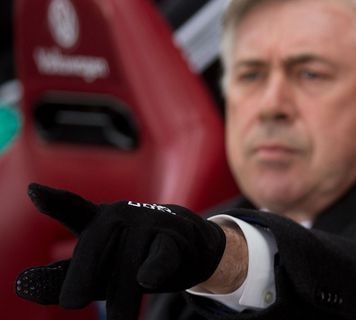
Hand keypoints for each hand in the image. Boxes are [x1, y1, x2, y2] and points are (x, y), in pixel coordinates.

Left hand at [15, 183, 225, 319]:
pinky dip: (153, 268)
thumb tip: (22, 285)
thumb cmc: (135, 257)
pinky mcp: (175, 237)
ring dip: (123, 299)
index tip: (34, 191)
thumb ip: (63, 277)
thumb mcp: (98, 269)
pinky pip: (161, 255)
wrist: (194, 246)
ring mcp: (149, 222)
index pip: (73, 208)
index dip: (54, 201)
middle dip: (84, 276)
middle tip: (71, 304)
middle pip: (95, 248)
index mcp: (97, 220)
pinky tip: (147, 278)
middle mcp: (121, 215)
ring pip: (128, 266)